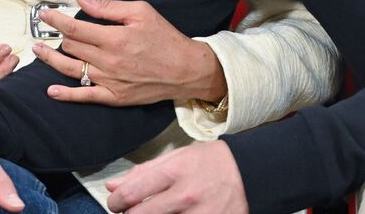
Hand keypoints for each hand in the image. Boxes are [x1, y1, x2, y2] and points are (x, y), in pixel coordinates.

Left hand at [31, 0, 226, 105]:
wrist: (186, 70)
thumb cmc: (166, 38)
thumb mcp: (141, 12)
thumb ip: (108, 7)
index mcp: (114, 38)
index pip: (75, 27)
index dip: (56, 20)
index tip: (44, 14)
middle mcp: (108, 61)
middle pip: (71, 46)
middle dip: (58, 35)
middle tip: (51, 29)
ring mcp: (110, 81)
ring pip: (71, 69)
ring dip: (51, 59)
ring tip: (38, 51)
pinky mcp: (114, 97)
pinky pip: (85, 96)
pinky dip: (66, 95)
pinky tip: (52, 90)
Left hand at [105, 140, 246, 213]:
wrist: (251, 174)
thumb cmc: (211, 162)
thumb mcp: (179, 156)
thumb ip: (144, 171)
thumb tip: (113, 186)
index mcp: (175, 171)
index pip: (131, 192)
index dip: (116, 202)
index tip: (116, 203)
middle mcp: (185, 195)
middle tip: (130, 211)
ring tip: (155, 212)